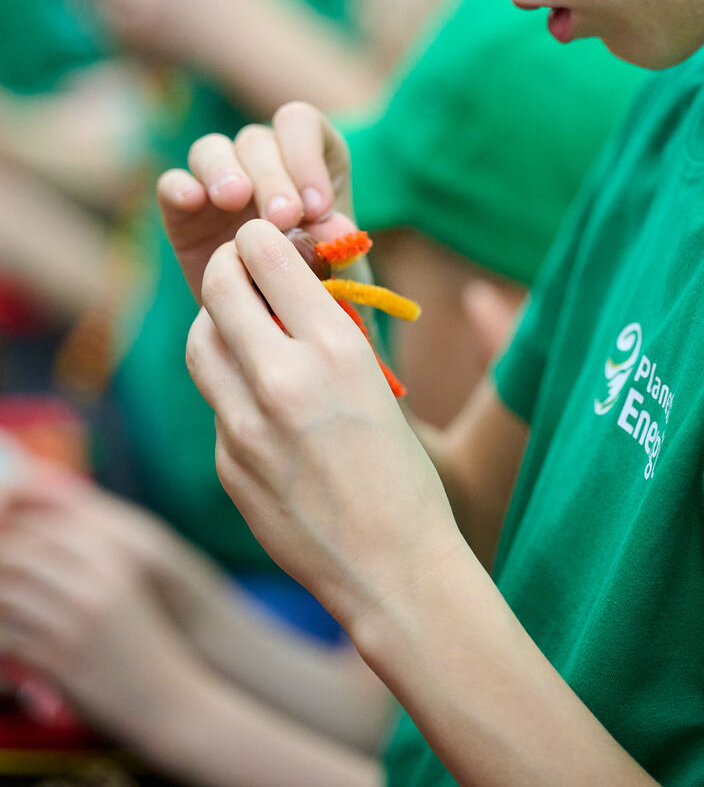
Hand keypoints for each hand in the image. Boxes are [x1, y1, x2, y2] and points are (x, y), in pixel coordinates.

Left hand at [0, 484, 193, 739]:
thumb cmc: (139, 637)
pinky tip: (9, 639)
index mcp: (115, 554)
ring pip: (6, 592)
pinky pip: (9, 635)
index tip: (9, 549)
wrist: (165, 695)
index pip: (46, 525)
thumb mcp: (124, 583)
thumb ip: (88, 555)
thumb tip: (30, 538)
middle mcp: (97, 580)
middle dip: (1, 563)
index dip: (17, 533)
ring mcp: (77, 619)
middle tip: (2, 582)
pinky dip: (2, 636)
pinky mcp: (60, 658)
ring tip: (3, 606)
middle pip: (21, 553)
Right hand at [158, 101, 354, 302]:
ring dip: (224, 171)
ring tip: (235, 198)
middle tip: (283, 219)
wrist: (280, 313)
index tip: (317, 207)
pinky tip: (193, 201)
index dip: (305, 156)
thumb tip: (333, 228)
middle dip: (271, 178)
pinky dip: (180, 187)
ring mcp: (219, 178)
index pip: (298, 124)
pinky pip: (172, 183)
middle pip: (257, 142)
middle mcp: (262, 156)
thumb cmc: (319, 275)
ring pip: (212, 149)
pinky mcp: (184, 208)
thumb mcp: (335, 255)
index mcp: (307, 152)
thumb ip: (334, 236)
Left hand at [186, 219, 461, 630]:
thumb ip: (325, 331)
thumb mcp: (375, 380)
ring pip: (200, 341)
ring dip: (217, 322)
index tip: (266, 239)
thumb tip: (285, 283)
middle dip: (229, 266)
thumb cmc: (401, 469)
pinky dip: (232, 389)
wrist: (393, 569)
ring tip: (243, 327)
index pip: (266, 254)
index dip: (260, 238)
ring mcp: (246, 426)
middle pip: (220, 287)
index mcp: (335, 348)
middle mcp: (283, 379)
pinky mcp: (228, 464)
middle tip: (242, 268)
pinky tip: (264, 405)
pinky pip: (216, 404)